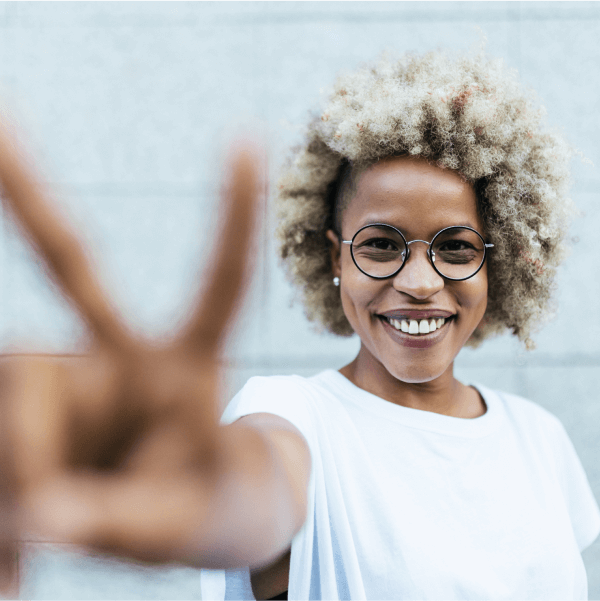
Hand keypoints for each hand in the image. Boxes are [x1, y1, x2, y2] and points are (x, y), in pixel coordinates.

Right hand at [0, 124, 263, 591]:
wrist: (196, 517)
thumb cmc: (204, 508)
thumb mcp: (176, 525)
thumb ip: (113, 520)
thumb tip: (40, 514)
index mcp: (187, 365)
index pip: (218, 282)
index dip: (232, 218)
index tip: (247, 139)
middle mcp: (125, 353)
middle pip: (73, 262)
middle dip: (26, 190)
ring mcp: (73, 369)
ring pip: (13, 392)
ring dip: (21, 483)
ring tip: (49, 530)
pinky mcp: (38, 392)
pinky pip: (1, 428)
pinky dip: (5, 494)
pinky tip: (26, 530)